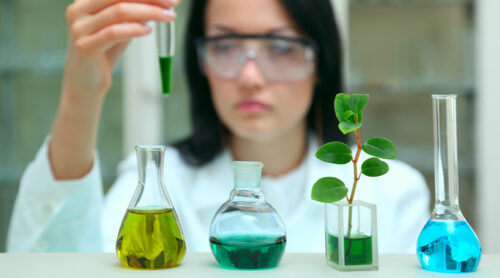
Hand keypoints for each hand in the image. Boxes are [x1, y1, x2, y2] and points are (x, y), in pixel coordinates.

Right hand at [62, 0, 178, 100]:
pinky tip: (148, 30)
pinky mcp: (85, 47)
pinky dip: (134, 29)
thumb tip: (164, 2)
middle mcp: (78, 10)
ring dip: (149, 12)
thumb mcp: (123, 27)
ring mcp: (79, 28)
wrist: (86, 82)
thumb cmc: (105, 52)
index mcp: (86, 1)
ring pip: (119, 11)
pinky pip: (114, 33)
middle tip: (173, 3)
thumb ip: (137, 13)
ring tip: (168, 17)